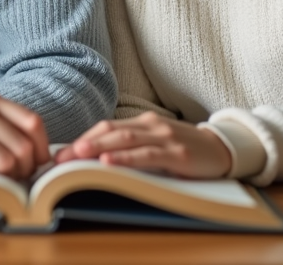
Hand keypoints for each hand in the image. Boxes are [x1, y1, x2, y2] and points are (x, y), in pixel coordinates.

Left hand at [53, 112, 231, 178]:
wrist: (223, 149)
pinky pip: (147, 155)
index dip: (82, 138)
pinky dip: (125, 158)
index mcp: (143, 122)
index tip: (61, 153)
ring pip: (125, 139)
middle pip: (109, 131)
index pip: (106, 126)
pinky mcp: (177, 154)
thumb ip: (133, 146)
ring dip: (98, 146)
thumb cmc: (185, 149)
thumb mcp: (156, 143)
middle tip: (59, 158)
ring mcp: (165, 138)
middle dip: (82, 144)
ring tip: (77, 155)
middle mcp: (151, 125)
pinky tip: (109, 161)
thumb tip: (97, 158)